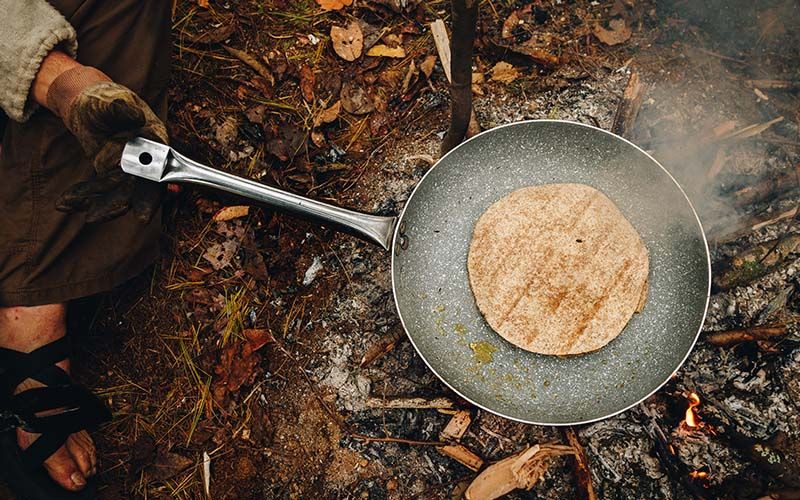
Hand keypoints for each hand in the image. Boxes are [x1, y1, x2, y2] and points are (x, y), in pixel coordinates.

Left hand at [46, 66, 167, 222]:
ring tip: (66, 204)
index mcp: (154, 141)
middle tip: (94, 218)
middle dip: (116, 205)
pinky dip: (83, 196)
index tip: (141, 217)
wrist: (91, 102)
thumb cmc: (104, 98)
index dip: (151, 196)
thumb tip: (136, 116)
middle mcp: (145, 159)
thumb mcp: (111, 102)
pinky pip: (100, 190)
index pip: (157, 173)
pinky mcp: (110, 173)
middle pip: (138, 190)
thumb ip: (121, 110)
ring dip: (93, 203)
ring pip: (116, 193)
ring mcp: (128, 168)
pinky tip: (65, 202)